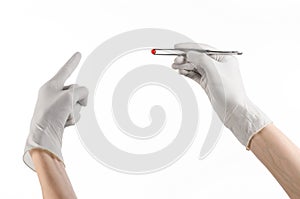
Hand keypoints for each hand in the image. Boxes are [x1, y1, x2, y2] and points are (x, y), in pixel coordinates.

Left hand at [23, 52, 88, 170]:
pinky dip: (73, 118)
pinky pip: (75, 113)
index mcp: (51, 86)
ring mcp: (57, 107)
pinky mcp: (60, 117)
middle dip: (77, 98)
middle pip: (75, 90)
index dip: (73, 62)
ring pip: (77, 103)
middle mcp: (53, 95)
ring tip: (64, 116)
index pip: (65, 70)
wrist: (44, 136)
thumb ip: (81, 91)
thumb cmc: (52, 114)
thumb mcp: (69, 96)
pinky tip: (64, 123)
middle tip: (68, 106)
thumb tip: (84, 99)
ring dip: (75, 110)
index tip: (78, 54)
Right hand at [172, 43, 270, 147]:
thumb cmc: (230, 91)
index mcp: (224, 57)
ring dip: (184, 65)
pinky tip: (181, 71)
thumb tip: (190, 53)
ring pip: (195, 66)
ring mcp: (212, 74)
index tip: (177, 47)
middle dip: (185, 57)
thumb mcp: (215, 70)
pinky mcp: (208, 83)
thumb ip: (202, 59)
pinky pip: (195, 75)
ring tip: (174, 66)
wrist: (234, 110)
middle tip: (175, 60)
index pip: (203, 48)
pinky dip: (187, 72)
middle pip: (198, 57)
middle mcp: (218, 64)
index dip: (189, 47)